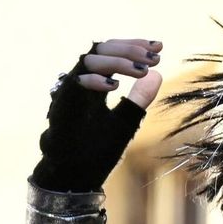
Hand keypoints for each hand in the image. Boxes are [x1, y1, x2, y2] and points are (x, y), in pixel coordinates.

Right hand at [31, 38, 164, 192]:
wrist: (76, 177)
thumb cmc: (97, 150)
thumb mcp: (126, 121)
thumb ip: (139, 98)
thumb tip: (157, 74)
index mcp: (96, 84)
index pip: (113, 53)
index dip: (135, 46)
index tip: (159, 47)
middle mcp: (82, 83)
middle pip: (101, 50)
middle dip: (129, 49)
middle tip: (154, 57)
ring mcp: (70, 92)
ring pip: (89, 61)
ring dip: (117, 62)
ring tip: (142, 70)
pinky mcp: (62, 106)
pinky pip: (75, 84)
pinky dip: (94, 81)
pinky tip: (116, 86)